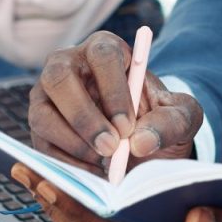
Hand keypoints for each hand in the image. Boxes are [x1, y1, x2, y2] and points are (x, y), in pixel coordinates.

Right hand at [29, 31, 200, 175]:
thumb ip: (171, 123)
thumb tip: (140, 142)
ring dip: (73, 143)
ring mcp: (47, 95)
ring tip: (103, 163)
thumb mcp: (181, 117)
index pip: (102, 56)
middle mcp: (68, 64)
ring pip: (42, 114)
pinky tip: (92, 172)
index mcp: (106, 49)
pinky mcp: (40, 127)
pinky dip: (65, 163)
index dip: (113, 90)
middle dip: (83, 117)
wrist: (141, 141)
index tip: (128, 126)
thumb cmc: (159, 119)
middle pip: (59, 77)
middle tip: (110, 148)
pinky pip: (40, 144)